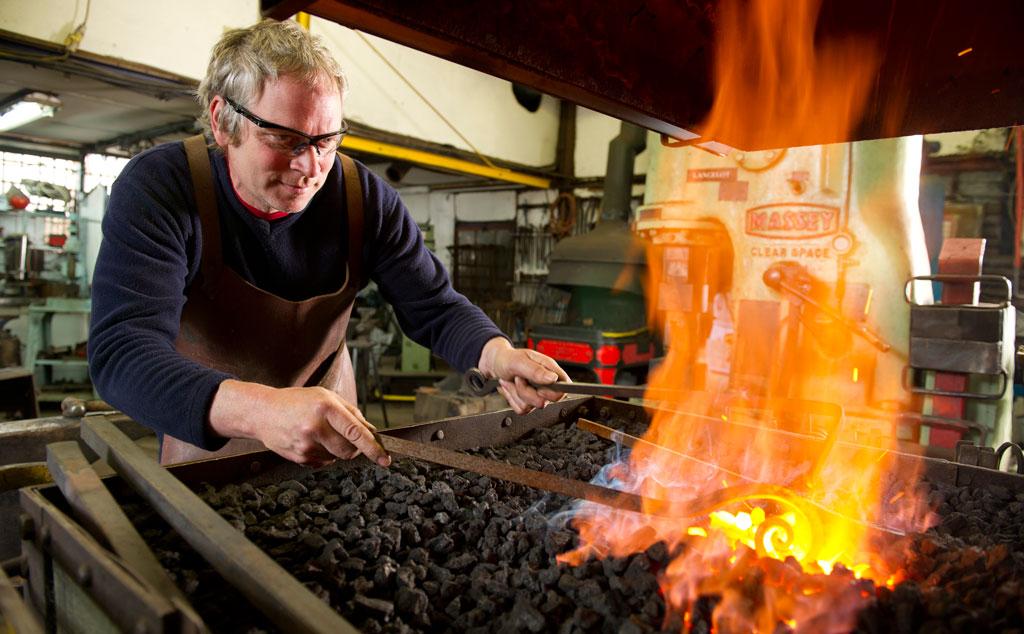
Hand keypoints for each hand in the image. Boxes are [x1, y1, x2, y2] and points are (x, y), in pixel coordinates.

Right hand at [209, 380, 390, 467]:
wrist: (262, 412)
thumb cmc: (297, 401)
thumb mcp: (326, 396)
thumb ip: (351, 413)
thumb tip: (372, 433)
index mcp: (326, 408)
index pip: (356, 433)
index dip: (373, 448)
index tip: (385, 459)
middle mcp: (315, 427)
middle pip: (349, 450)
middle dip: (354, 447)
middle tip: (344, 436)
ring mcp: (306, 445)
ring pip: (337, 457)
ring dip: (336, 449)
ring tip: (320, 433)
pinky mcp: (299, 458)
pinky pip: (323, 462)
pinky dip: (323, 454)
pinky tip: (309, 440)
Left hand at [477, 337, 570, 413]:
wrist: (494, 365)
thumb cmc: (508, 358)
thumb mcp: (519, 360)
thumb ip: (536, 370)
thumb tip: (553, 378)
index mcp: (549, 369)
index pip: (565, 385)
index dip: (555, 391)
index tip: (540, 389)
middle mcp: (545, 383)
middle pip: (547, 400)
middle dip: (528, 391)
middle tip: (519, 379)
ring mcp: (536, 394)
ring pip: (532, 406)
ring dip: (517, 393)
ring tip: (513, 380)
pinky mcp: (527, 403)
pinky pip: (522, 409)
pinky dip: (512, 399)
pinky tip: (511, 388)